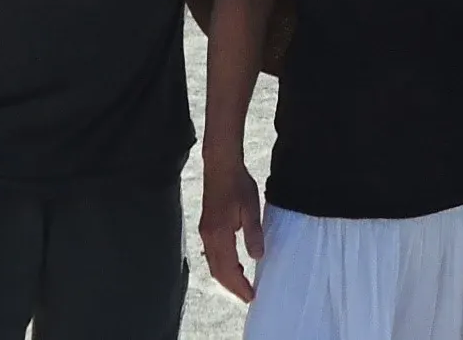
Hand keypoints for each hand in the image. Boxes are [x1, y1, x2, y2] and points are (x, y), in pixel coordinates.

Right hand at [198, 162, 263, 303]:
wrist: (220, 165)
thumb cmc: (238, 184)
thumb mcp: (251, 208)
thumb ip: (253, 234)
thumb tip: (257, 257)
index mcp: (219, 234)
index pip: (228, 268)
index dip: (239, 285)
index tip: (251, 295)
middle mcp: (208, 236)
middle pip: (217, 271)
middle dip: (232, 286)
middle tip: (247, 295)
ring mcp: (205, 231)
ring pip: (213, 263)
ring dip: (226, 277)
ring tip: (242, 284)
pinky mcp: (206, 226)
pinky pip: (212, 253)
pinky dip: (222, 265)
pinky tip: (235, 263)